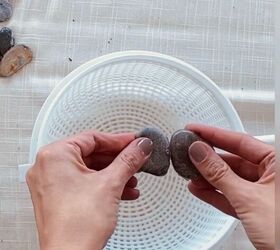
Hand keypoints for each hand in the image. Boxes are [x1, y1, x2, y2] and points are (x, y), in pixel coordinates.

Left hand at [26, 131, 152, 249]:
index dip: (118, 140)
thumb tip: (140, 146)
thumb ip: (128, 159)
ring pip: (90, 169)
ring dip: (114, 173)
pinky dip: (105, 185)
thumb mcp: (110, 184)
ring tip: (132, 177)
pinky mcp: (59, 198)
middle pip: (92, 153)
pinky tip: (123, 190)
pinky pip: (85, 183)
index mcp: (54, 156)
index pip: (92, 138)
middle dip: (118, 159)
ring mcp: (52, 184)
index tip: (134, 142)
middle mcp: (49, 168)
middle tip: (135, 158)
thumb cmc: (76, 226)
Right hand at [186, 124, 274, 249]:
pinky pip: (231, 195)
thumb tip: (199, 153)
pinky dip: (215, 193)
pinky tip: (199, 189)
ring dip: (208, 177)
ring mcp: (263, 192)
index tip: (194, 130)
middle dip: (209, 159)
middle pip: (234, 160)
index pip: (240, 141)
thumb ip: (220, 174)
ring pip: (231, 178)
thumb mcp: (248, 198)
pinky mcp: (256, 208)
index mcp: (278, 163)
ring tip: (190, 172)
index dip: (214, 134)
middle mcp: (272, 175)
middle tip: (189, 152)